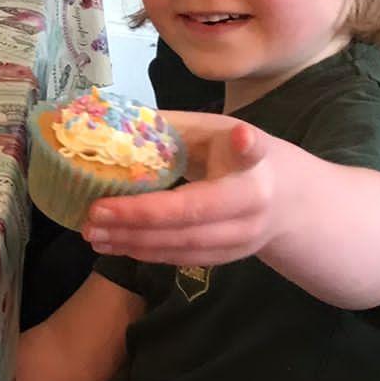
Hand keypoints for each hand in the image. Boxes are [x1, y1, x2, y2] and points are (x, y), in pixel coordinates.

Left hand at [84, 112, 277, 265]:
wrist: (286, 200)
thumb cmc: (233, 156)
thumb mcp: (210, 132)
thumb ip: (169, 129)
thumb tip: (106, 122)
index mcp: (251, 161)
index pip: (252, 152)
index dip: (245, 146)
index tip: (242, 136)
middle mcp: (252, 202)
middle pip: (195, 213)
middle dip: (140, 217)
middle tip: (94, 213)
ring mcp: (243, 236)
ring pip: (185, 244)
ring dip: (134, 241)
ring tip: (93, 232)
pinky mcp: (229, 258)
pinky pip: (183, 258)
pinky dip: (145, 252)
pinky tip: (113, 244)